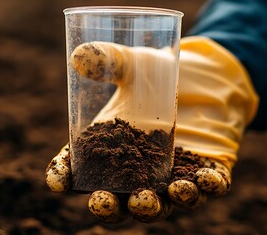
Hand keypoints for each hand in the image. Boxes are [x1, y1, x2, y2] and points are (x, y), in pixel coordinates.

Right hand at [46, 37, 257, 222]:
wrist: (204, 74)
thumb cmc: (158, 74)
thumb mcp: (133, 63)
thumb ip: (109, 59)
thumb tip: (80, 56)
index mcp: (112, 148)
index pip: (80, 169)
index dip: (65, 177)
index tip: (57, 180)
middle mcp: (139, 170)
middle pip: (117, 201)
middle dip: (108, 207)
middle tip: (102, 201)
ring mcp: (173, 175)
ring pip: (160, 206)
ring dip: (151, 209)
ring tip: (146, 199)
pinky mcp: (209, 170)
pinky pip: (209, 187)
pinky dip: (206, 188)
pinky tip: (205, 180)